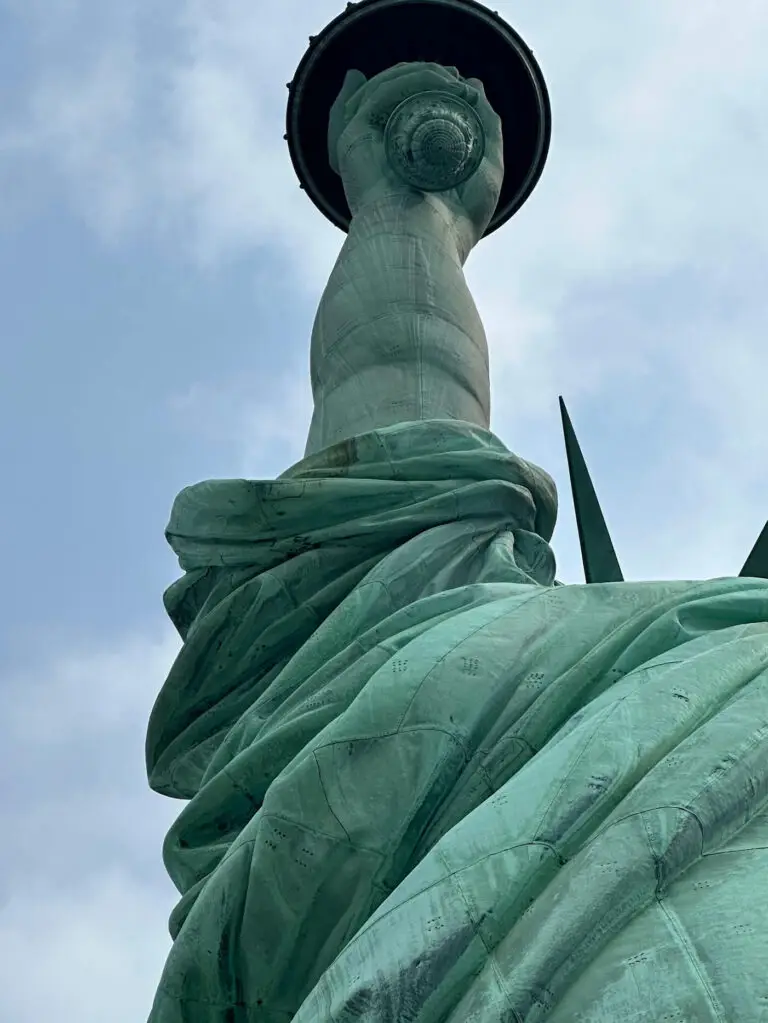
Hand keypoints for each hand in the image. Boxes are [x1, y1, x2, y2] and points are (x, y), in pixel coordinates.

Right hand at [328, 62, 503, 256]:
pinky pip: (376, 95)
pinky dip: (408, 80)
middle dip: (426, 75)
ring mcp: (364, 145)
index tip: (464, 88)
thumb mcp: (486, 169)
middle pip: (392, 94)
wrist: (427, 246)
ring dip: (420, 73)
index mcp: (402, 163)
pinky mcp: (353, 140)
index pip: (406, 111)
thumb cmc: (456, 223)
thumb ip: (486, 129)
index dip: (433, 89)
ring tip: (453, 81)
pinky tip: (439, 82)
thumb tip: (474, 87)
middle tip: (458, 81)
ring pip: (383, 87)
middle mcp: (379, 153)